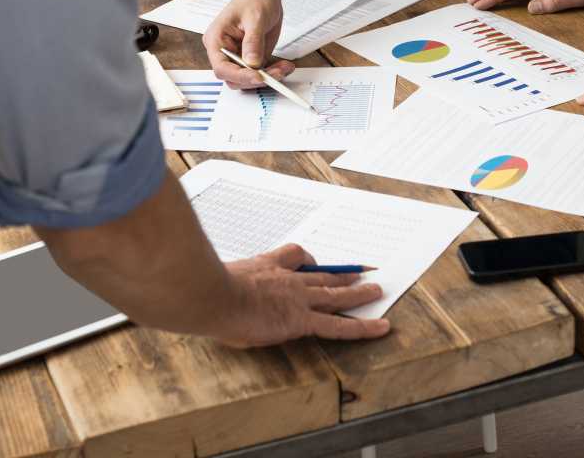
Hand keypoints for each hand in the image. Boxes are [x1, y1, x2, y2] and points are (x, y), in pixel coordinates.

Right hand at [202, 0, 294, 88]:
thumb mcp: (255, 19)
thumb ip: (253, 42)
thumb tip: (252, 63)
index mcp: (216, 40)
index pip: (222, 67)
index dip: (239, 75)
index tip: (258, 76)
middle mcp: (225, 52)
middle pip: (235, 78)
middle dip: (257, 78)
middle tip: (276, 73)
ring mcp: (239, 57)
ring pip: (250, 78)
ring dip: (269, 76)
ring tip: (284, 68)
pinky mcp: (253, 59)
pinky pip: (262, 72)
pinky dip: (274, 72)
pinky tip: (285, 66)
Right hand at [215, 244, 390, 347]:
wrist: (210, 294)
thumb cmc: (204, 291)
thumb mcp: (214, 279)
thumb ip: (223, 285)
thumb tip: (214, 298)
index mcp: (265, 267)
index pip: (294, 256)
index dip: (308, 261)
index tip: (315, 262)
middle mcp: (287, 280)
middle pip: (322, 275)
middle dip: (342, 275)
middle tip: (360, 272)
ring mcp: (297, 298)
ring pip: (336, 295)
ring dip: (359, 293)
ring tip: (376, 291)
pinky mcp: (301, 319)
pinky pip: (338, 325)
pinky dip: (362, 327)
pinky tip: (380, 327)